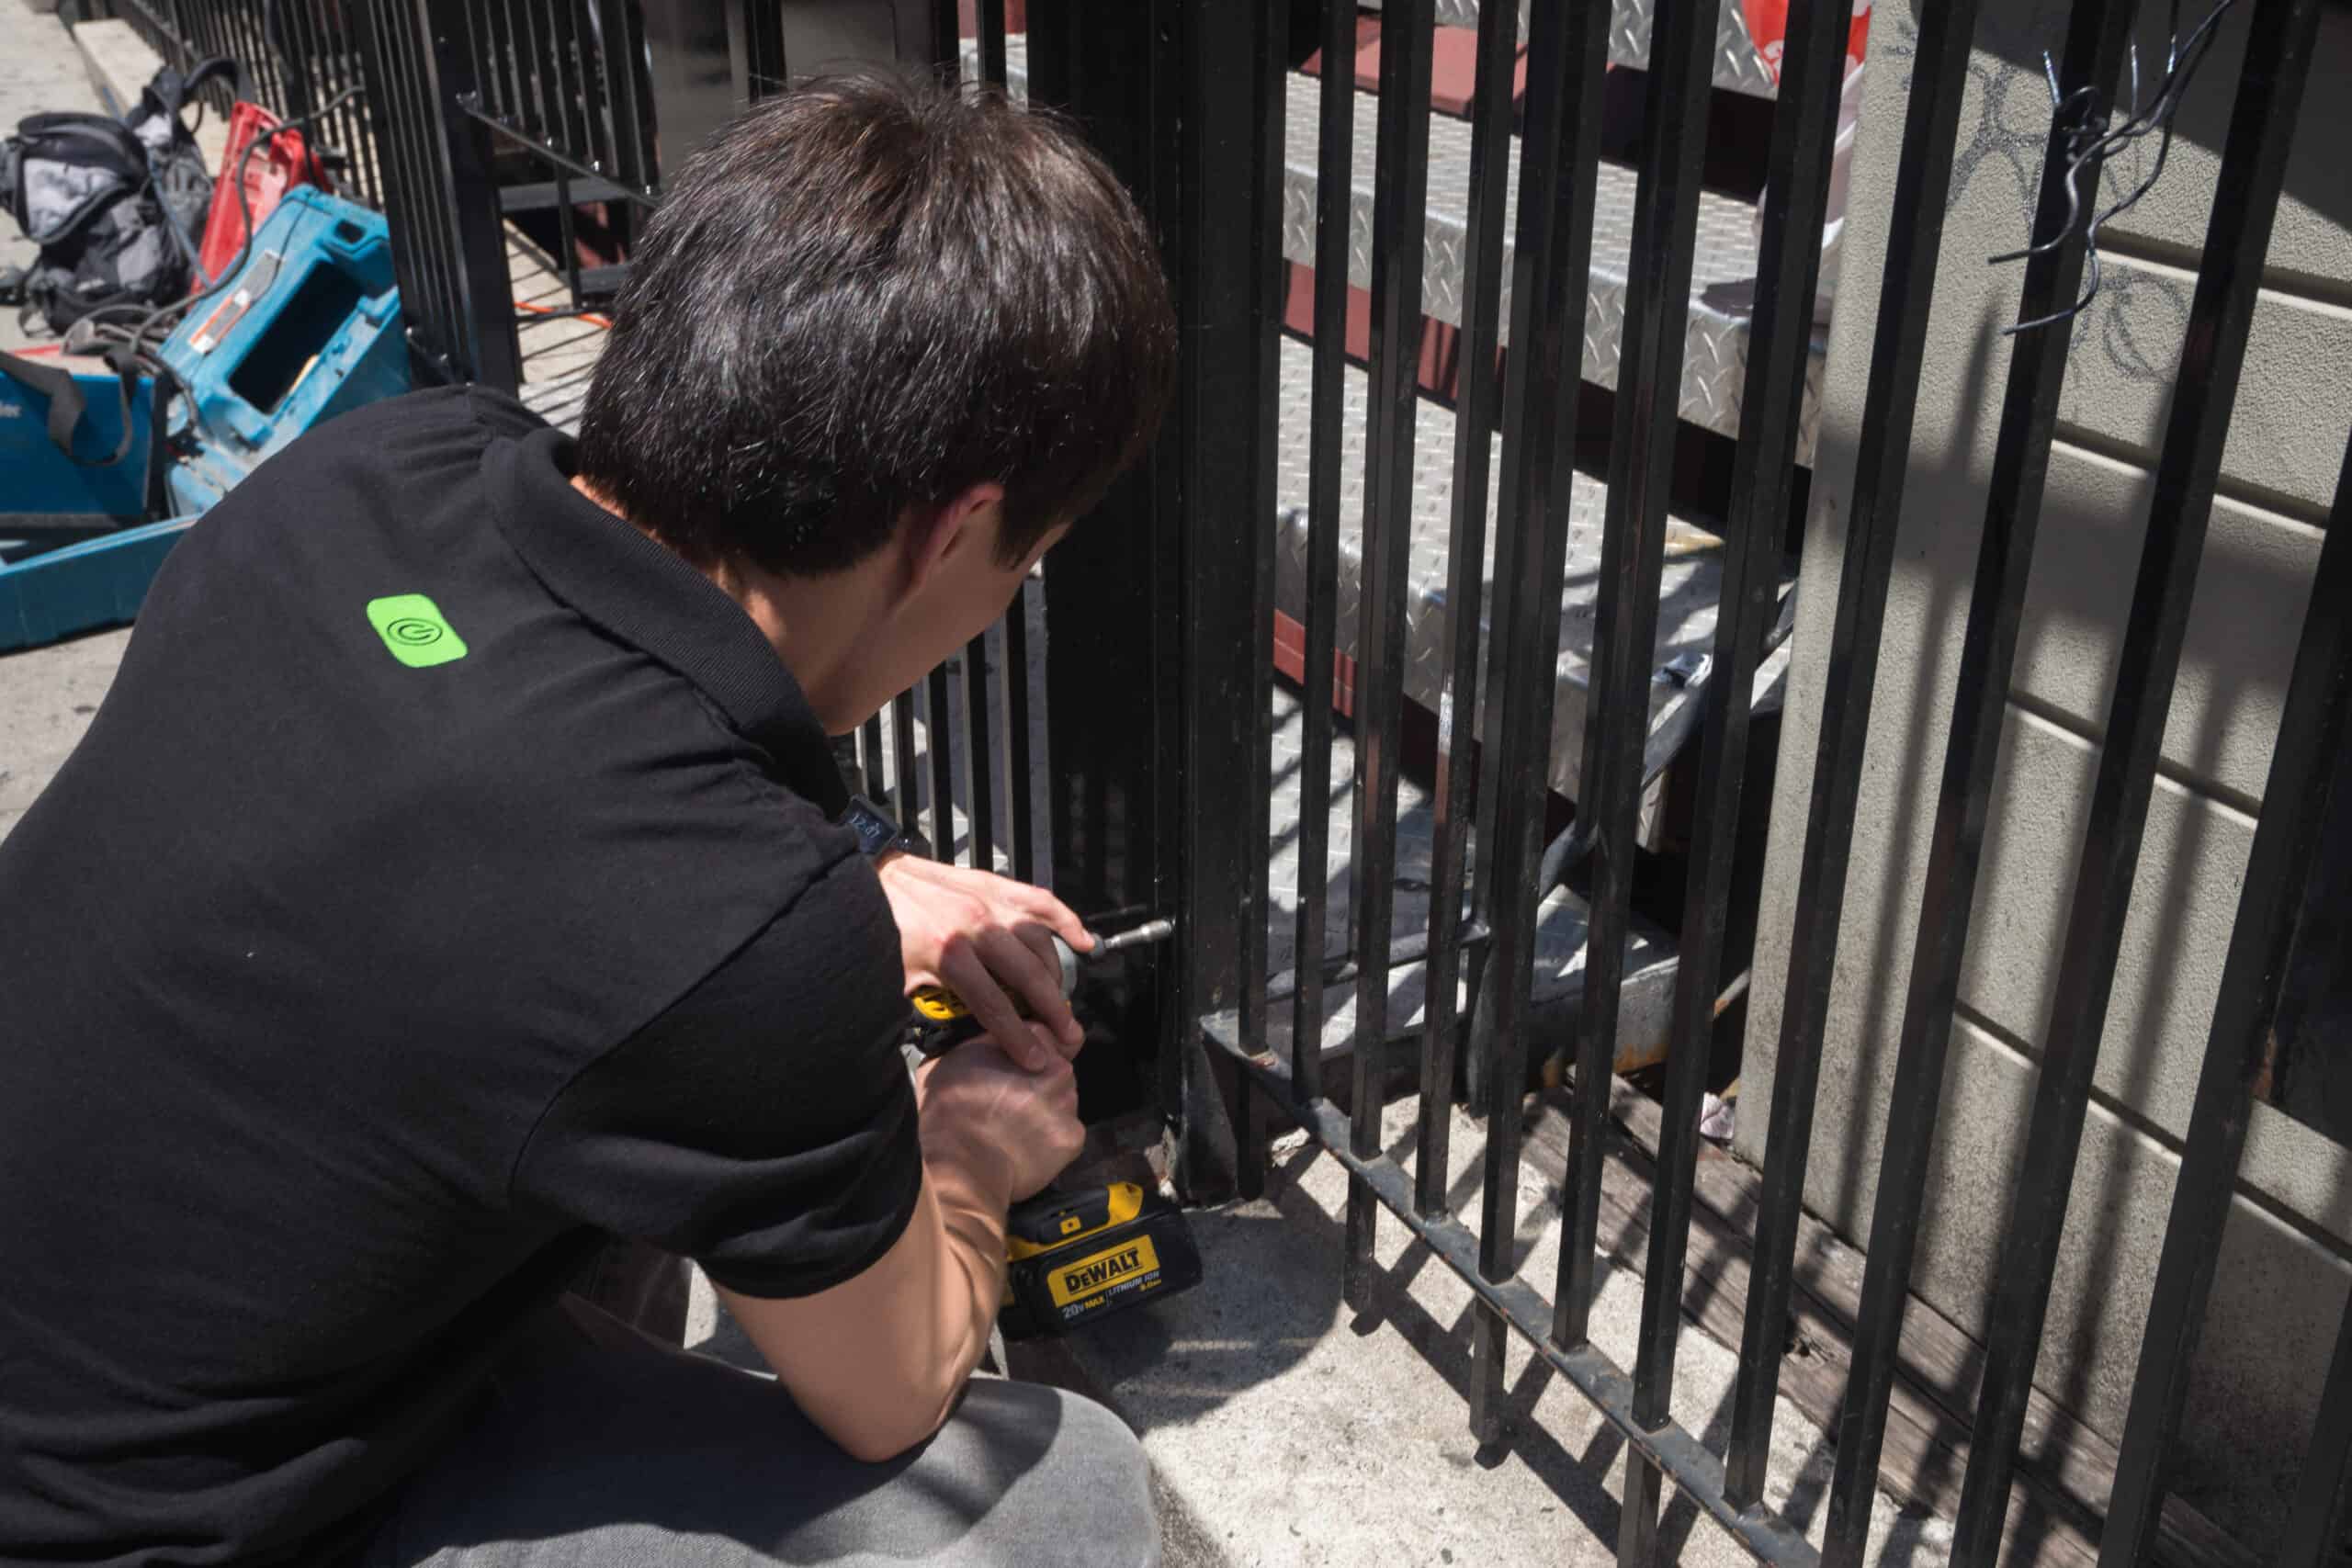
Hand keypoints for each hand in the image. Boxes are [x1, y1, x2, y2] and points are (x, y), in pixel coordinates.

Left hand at [874, 853, 1093, 1067]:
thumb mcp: (895, 982)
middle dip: (1051, 1010)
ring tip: (1060, 1002)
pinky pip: (1039, 900)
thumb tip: (953, 1038)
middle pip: (1028, 974)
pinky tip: (1084, 940)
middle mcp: (975, 925)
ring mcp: (987, 900)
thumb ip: (926, 1007)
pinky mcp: (992, 883)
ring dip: (1056, 972)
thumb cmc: (880, 935)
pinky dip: (1066, 920)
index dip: (1017, 1037)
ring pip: (1039, 940)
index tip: (1034, 1060)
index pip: (995, 1005)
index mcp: (948, 954)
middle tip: (1066, 1037)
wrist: (869, 878)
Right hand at [915, 1033, 1083, 1202]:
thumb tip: (993, 1045)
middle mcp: (1056, 1068)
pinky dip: (1051, 1141)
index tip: (1011, 1071)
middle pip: (1057, 1070)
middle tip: (1011, 1103)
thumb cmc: (947, 1109)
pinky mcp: (1072, 1137)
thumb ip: (988, 1043)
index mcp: (1031, 1041)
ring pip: (1064, 1102)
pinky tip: (1026, 1149)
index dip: (1027, 1055)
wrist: (957, 1163)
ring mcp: (1068, 1103)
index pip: (1043, 1038)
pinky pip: (1065, 1134)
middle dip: (1040, 1083)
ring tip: (1016, 1128)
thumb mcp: (957, 1056)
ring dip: (1047, 1111)